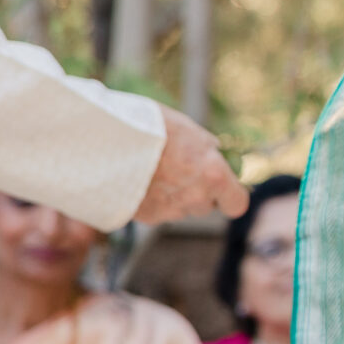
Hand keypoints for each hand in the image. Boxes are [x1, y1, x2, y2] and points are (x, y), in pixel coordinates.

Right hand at [132, 106, 248, 225]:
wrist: (107, 141)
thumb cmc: (152, 127)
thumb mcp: (190, 130)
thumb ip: (206, 149)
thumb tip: (214, 153)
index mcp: (213, 175)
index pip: (237, 204)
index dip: (231, 197)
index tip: (225, 189)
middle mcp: (195, 198)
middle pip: (206, 206)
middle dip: (199, 193)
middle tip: (181, 172)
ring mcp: (170, 210)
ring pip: (181, 210)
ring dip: (175, 198)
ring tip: (155, 172)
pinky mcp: (146, 217)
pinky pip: (158, 212)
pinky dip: (153, 201)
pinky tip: (140, 180)